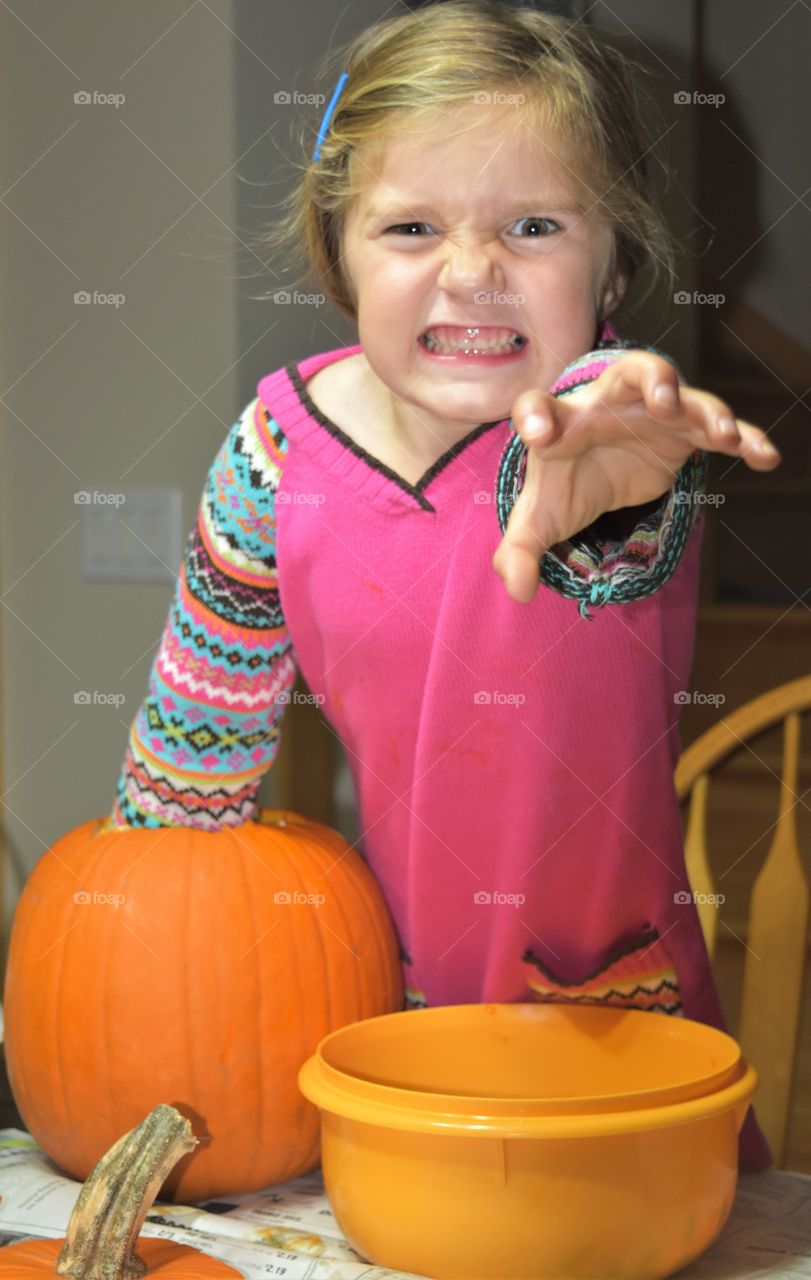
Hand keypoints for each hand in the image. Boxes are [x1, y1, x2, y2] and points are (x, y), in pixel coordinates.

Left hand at [492, 350, 780, 603]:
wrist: (598, 469)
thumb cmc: (565, 482)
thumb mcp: (540, 519)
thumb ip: (520, 550)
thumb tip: (516, 591)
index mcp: (562, 423)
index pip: (537, 408)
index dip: (535, 416)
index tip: (538, 434)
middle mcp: (609, 404)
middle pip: (632, 371)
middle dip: (650, 378)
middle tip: (662, 397)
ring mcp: (653, 412)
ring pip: (686, 395)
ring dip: (706, 409)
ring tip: (723, 433)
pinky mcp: (686, 431)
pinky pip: (720, 428)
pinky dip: (746, 437)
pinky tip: (765, 458)